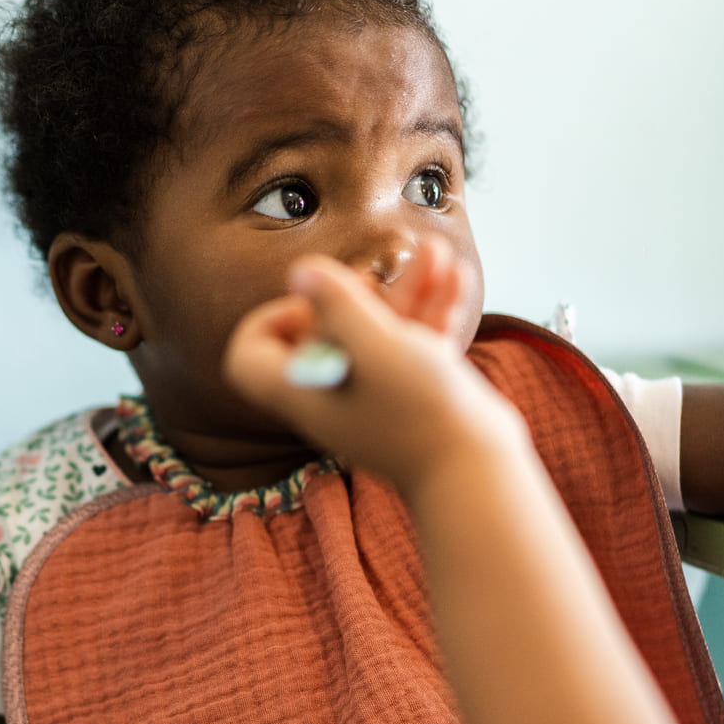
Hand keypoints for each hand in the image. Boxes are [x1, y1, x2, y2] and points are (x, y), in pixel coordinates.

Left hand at [224, 241, 521, 493]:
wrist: (473, 470)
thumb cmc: (418, 410)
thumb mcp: (374, 343)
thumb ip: (336, 303)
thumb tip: (300, 272)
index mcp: (303, 389)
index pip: (249, 357)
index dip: (271, 320)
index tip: (310, 306)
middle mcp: (331, 395)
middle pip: (322, 334)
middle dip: (356, 291)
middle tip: (374, 278)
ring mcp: (372, 397)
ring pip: (377, 333)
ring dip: (406, 290)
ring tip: (439, 253)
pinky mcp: (412, 397)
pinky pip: (411, 347)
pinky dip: (430, 312)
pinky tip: (457, 278)